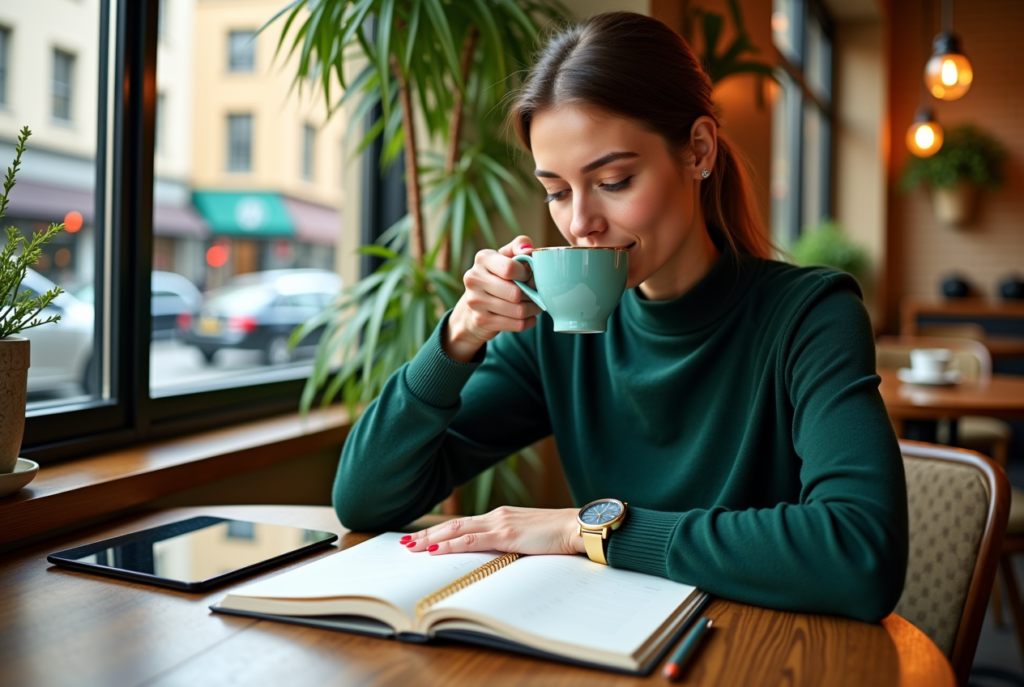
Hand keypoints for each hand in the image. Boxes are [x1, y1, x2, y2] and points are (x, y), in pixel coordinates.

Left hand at [399, 506, 586, 555]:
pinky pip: (472, 540)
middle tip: (405, 544)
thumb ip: (511, 543)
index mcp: (501, 517)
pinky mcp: (506, 534)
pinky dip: (451, 544)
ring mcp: (500, 523)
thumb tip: (497, 557)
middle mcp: (496, 516)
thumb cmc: (559, 535)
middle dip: (427, 535)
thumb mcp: (529, 539)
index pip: (463, 524)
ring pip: (456, 530)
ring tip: (411, 547)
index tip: (422, 538)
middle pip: (453, 525)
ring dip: (431, 539)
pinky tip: (436, 550)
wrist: (578, 526)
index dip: (441, 531)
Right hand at [443, 236, 543, 361]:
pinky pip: (517, 324)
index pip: (511, 268)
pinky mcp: (481, 321)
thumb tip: (528, 249)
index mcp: (483, 258)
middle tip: (536, 294)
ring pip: (519, 311)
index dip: (527, 274)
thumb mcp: (506, 257)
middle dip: (532, 295)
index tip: (529, 276)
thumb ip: (519, 246)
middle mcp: (474, 278)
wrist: (473, 307)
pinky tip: (528, 317)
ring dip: (533, 309)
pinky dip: (529, 321)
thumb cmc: (497, 277)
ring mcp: (475, 301)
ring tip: (534, 305)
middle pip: (516, 293)